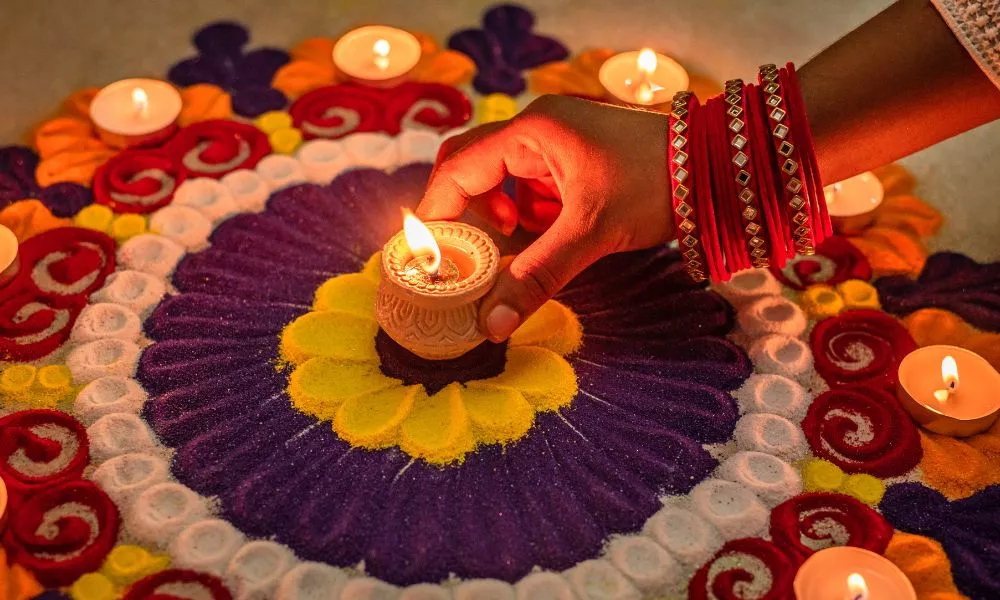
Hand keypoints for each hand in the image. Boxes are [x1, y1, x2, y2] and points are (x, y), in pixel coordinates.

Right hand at [416, 94, 674, 341]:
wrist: (719, 168)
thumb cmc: (656, 184)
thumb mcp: (591, 232)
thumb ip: (536, 276)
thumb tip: (490, 324)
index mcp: (532, 131)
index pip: (458, 169)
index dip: (438, 212)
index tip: (428, 256)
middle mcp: (537, 128)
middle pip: (472, 167)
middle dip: (469, 212)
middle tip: (470, 252)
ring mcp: (557, 140)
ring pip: (502, 178)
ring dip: (503, 214)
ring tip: (520, 240)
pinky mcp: (575, 158)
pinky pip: (532, 184)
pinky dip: (531, 213)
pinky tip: (551, 232)